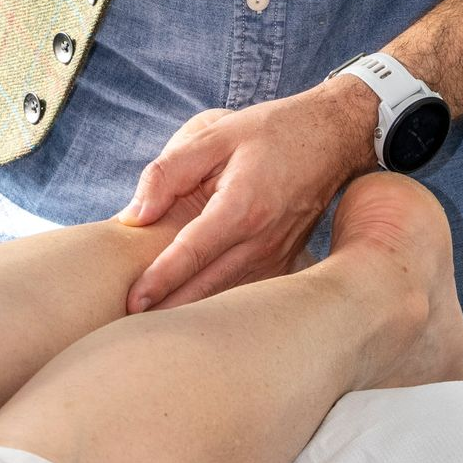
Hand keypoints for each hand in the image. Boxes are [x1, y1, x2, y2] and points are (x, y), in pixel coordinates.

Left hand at [118, 77, 380, 312]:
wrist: (332, 137)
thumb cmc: (270, 132)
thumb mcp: (214, 135)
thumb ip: (168, 172)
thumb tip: (134, 217)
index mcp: (241, 207)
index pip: (191, 253)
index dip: (159, 280)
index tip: (132, 303)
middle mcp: (263, 241)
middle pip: (207, 288)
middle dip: (168, 311)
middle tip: (129, 326)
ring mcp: (278, 257)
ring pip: (228, 298)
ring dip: (193, 314)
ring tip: (153, 330)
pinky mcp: (285, 264)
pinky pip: (247, 292)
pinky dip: (220, 304)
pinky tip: (192, 313)